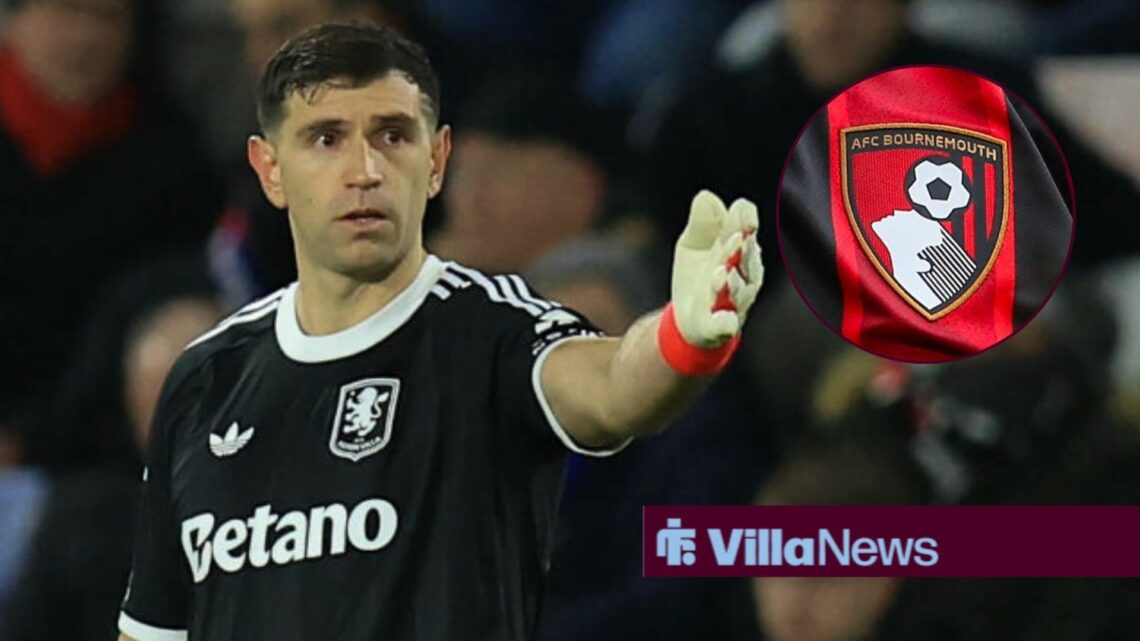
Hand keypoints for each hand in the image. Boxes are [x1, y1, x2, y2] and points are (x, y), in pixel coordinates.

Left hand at [670, 190, 763, 347]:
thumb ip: (702, 223)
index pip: (746, 225)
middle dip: (739, 249)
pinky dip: (725, 322)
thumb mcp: (693, 244)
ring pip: (738, 290)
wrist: (687, 318)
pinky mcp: (718, 326)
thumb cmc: (698, 274)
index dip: (745, 218)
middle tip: (734, 240)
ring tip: (720, 273)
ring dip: (732, 283)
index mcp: (739, 246)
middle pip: (745, 257)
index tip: (743, 215)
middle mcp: (744, 272)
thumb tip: (707, 197)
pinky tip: (724, 320)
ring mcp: (734, 300)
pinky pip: (725, 325)